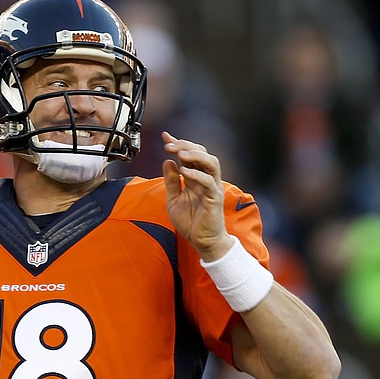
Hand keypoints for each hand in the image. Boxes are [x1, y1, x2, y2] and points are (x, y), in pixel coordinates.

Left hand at [162, 131, 232, 260]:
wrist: (202, 242)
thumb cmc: (191, 222)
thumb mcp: (174, 199)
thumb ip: (171, 181)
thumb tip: (168, 161)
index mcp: (196, 178)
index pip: (189, 155)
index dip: (178, 144)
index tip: (165, 136)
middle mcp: (206, 179)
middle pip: (201, 153)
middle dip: (185, 145)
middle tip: (169, 145)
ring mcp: (212, 187)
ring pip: (211, 162)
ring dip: (195, 155)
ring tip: (180, 153)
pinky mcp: (215, 198)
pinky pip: (208, 181)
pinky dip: (196, 174)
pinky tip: (184, 172)